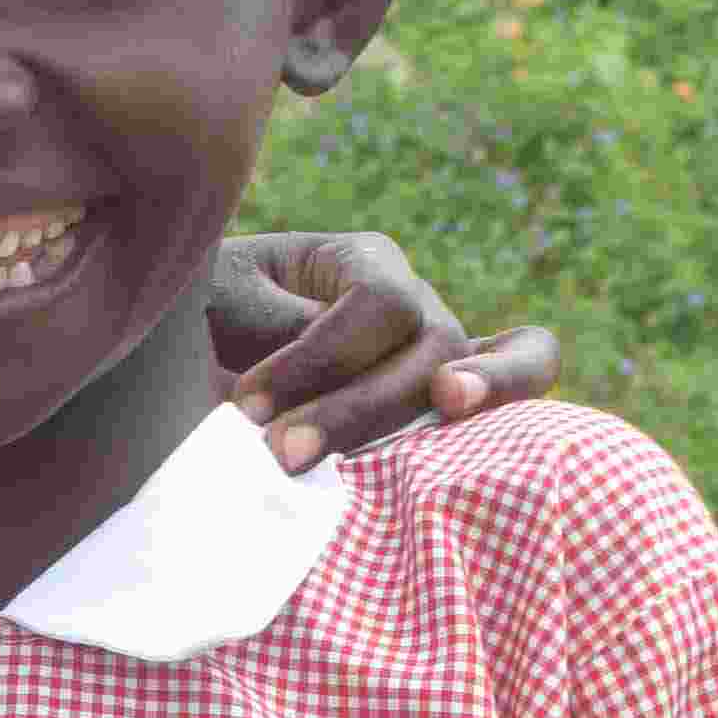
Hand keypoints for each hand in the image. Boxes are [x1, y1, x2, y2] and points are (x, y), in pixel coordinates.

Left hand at [208, 230, 560, 473]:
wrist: (197, 354)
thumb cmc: (205, 319)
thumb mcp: (225, 303)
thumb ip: (274, 322)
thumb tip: (318, 341)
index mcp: (362, 262)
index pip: (380, 303)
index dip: (321, 358)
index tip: (247, 406)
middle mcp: (415, 302)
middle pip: (431, 347)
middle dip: (358, 408)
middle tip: (281, 455)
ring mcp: (442, 351)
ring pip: (482, 370)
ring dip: (414, 422)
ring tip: (399, 438)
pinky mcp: (447, 399)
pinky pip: (520, 371)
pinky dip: (509, 389)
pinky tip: (472, 415)